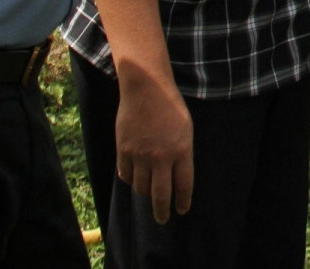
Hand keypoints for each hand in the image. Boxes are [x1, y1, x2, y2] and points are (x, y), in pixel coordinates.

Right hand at [114, 72, 193, 223]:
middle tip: (162, 219)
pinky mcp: (123, 151)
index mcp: (182, 150)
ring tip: (149, 195)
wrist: (146, 89)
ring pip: (141, 188)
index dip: (183, 201)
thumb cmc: (170, 106)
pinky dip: (130, 180)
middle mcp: (161, 157)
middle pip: (161, 195)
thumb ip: (182, 153)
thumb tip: (176, 175)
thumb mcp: (186, 129)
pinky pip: (126, 175)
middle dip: (162, 211)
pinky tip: (134, 179)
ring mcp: (140, 155)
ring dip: (145, 194)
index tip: (182, 210)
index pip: (184, 185)